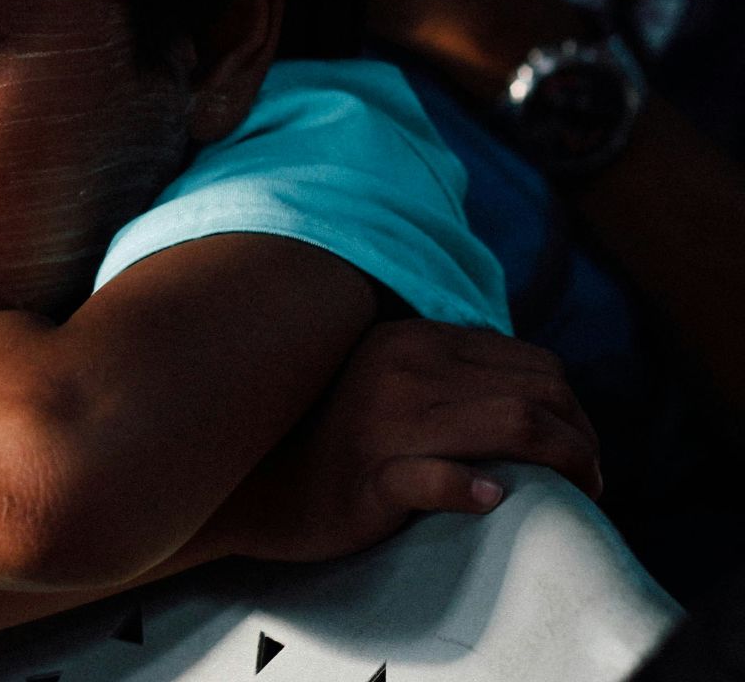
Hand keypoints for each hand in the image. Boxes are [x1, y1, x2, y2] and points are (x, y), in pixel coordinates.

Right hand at [209, 318, 600, 562]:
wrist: (247, 484)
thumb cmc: (328, 440)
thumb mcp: (386, 383)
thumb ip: (445, 374)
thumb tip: (531, 391)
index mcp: (413, 340)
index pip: (532, 362)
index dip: (575, 408)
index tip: (583, 450)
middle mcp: (404, 369)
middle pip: (537, 392)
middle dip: (584, 439)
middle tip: (592, 480)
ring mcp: (385, 422)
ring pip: (514, 426)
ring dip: (566, 464)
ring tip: (579, 495)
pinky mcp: (369, 476)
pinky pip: (436, 479)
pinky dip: (474, 489)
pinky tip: (493, 499)